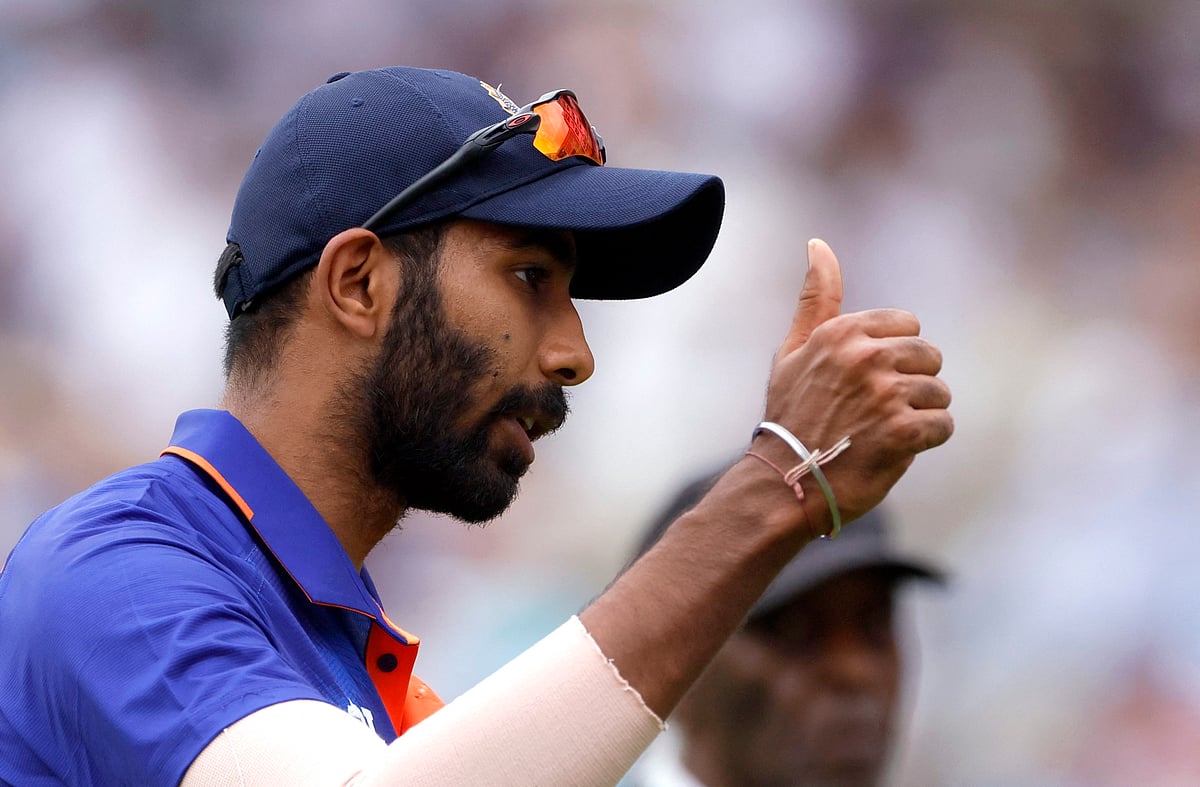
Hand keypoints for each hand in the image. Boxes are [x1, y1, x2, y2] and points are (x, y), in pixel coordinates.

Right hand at [755, 239, 952, 525]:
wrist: (784, 482)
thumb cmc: (789, 418)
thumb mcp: (793, 351)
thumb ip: (815, 298)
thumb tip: (818, 243)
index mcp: (842, 332)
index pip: (908, 327)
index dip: (894, 358)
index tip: (867, 383)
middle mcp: (866, 356)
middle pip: (929, 358)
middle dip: (911, 385)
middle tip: (876, 412)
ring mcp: (886, 394)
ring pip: (939, 394)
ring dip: (919, 416)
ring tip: (883, 432)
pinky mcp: (903, 431)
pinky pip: (943, 426)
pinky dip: (925, 441)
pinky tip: (894, 449)